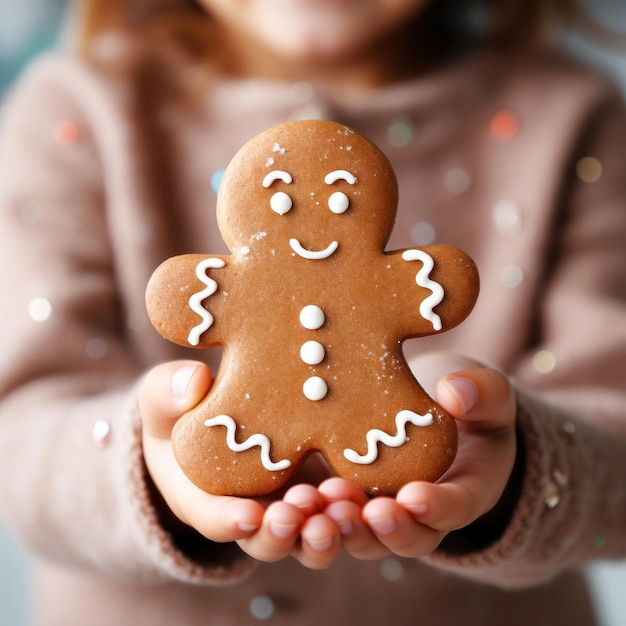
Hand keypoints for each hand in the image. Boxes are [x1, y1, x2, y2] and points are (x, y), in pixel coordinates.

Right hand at [139, 360, 341, 567]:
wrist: (221, 412)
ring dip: (324, 528)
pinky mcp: (319, 490)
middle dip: (282, 535)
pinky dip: (354, 507)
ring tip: (338, 507)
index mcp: (203, 497)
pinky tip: (370, 492)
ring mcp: (287, 504)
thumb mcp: (165, 399)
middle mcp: (249, 513)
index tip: (248, 515)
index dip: (229, 521)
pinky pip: (341, 509)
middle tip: (297, 517)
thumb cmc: (182, 412)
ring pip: (309, 534)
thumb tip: (193, 381)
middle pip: (267, 539)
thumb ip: (168, 393)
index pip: (212, 518)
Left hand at [319, 353, 517, 558]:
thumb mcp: (487, 397)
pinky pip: (317, 520)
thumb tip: (455, 392)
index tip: (416, 497)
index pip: (453, 509)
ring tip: (313, 509)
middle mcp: (415, 517)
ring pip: (353, 538)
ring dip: (332, 531)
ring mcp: (373, 512)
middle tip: (365, 513)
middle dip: (380, 530)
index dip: (436, 508)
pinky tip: (281, 501)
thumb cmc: (466, 409)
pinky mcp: (337, 501)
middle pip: (399, 539)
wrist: (428, 416)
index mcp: (459, 494)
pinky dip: (299, 519)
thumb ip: (482, 394)